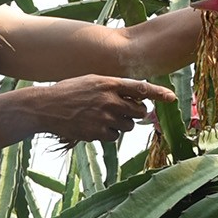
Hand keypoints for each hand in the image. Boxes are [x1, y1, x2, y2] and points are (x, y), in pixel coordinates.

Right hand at [20, 75, 174, 145]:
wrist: (46, 107)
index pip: (141, 88)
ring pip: (128, 126)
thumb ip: (113, 87)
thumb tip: (134, 97)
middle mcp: (109, 99)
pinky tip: (95, 126)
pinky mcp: (97, 132)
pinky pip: (115, 136)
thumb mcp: (91, 81)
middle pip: (139, 111)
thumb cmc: (68, 92)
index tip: (171, 98)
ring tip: (104, 118)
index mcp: (109, 83)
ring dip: (122, 124)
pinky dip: (109, 134)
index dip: (158, 93)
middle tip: (123, 111)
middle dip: (135, 113)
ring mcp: (104, 117)